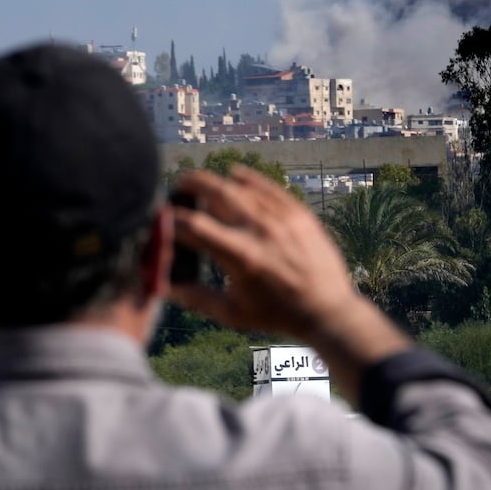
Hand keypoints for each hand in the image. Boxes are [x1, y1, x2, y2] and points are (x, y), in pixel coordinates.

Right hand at [168, 166, 360, 335]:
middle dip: (192, 184)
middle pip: (217, 192)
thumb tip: (165, 287)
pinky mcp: (299, 214)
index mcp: (240, 257)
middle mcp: (260, 232)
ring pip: (243, 187)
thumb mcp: (233, 313)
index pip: (194, 226)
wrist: (327, 310)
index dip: (172, 219)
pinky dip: (250, 178)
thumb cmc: (277, 315)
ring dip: (218, 181)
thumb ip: (196, 298)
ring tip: (205, 184)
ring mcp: (282, 220)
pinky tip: (236, 174)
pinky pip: (270, 187)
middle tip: (180, 185)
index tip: (164, 219)